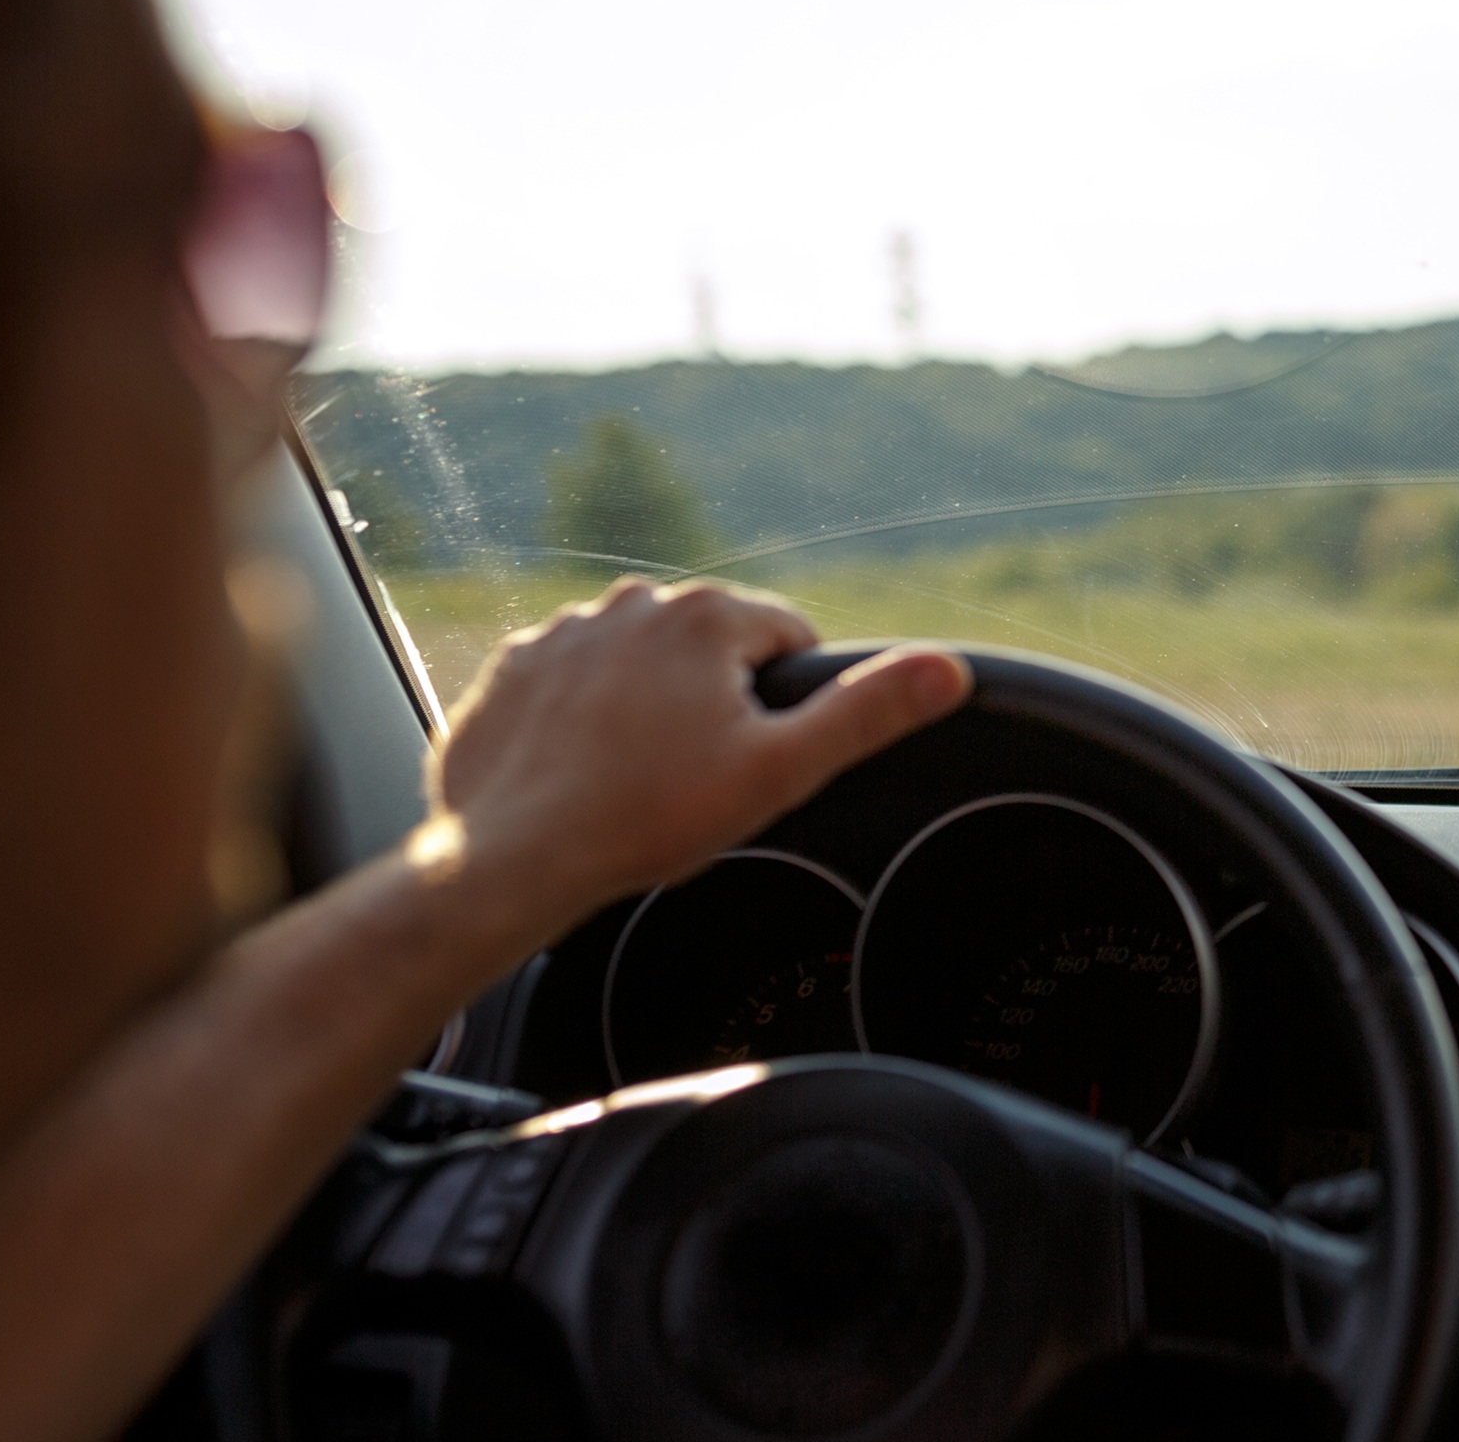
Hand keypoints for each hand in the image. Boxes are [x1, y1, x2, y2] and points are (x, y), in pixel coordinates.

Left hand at [426, 579, 969, 919]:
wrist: (509, 858)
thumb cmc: (646, 819)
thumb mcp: (781, 772)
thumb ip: (867, 713)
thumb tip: (949, 669)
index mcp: (708, 614)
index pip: (789, 639)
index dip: (789, 705)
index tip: (758, 757)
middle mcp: (633, 601)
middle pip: (713, 648)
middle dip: (717, 703)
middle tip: (698, 778)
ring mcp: (564, 631)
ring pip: (643, 663)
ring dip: (651, 706)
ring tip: (638, 779)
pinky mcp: (512, 667)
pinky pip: (574, 682)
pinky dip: (585, 718)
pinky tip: (585, 772)